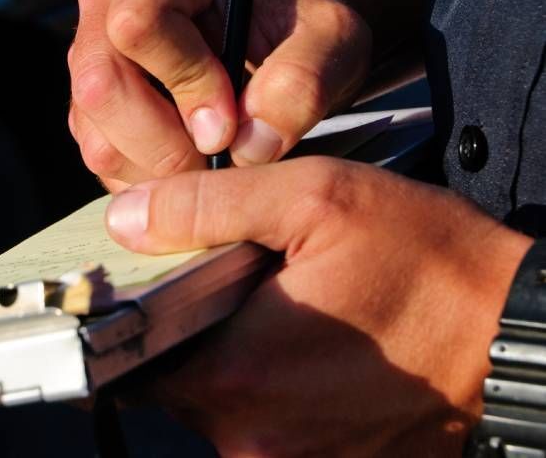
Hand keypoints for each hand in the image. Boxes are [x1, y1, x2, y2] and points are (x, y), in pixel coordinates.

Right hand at [68, 0, 371, 191]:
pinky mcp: (88, 104)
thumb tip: (248, 145)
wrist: (279, 43)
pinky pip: (101, 159)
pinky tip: (192, 164)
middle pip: (102, 85)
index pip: (139, 22)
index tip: (232, 118)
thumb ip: (303, 81)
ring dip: (161, 171)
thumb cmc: (300, 28)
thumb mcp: (331, 39)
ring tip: (215, 161)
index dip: (185, 81)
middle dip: (168, 143)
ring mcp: (90, 52)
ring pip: (97, 135)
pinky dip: (150, 182)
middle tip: (224, 156)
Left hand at [104, 158, 531, 456]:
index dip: (136, 315)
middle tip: (234, 280)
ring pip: (225, 405)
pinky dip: (277, 384)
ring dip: (238, 356)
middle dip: (193, 330)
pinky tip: (313, 339)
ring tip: (283, 305)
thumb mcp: (313, 199)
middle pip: (179, 383)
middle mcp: (256, 438)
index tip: (157, 284)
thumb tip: (126, 218)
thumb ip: (206, 207)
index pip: (132, 360)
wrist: (518, 332)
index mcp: (238, 375)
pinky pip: (273, 425)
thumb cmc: (427, 261)